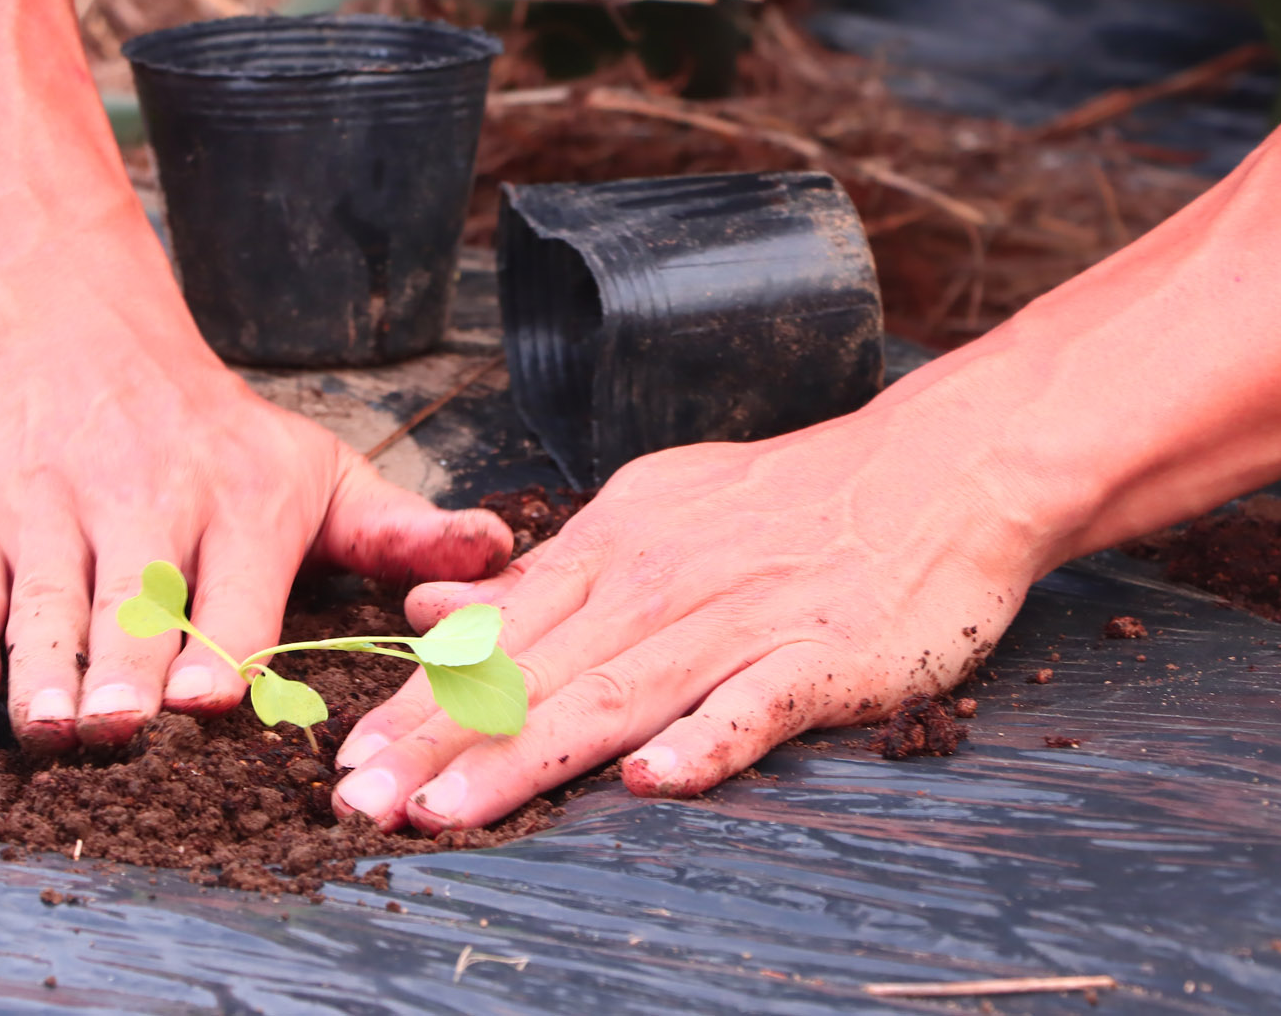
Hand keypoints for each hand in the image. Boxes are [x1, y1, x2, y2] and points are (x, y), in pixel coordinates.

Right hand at [0, 315, 511, 753]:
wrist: (85, 350)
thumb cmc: (222, 443)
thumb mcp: (323, 472)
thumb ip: (403, 529)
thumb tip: (498, 550)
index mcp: (239, 496)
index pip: (234, 583)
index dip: (223, 641)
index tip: (214, 699)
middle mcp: (142, 498)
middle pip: (134, 599)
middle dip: (128, 665)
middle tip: (123, 729)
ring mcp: (51, 508)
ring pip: (48, 595)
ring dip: (46, 662)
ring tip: (50, 725)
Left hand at [329, 403, 1053, 831]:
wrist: (934, 469)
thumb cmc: (785, 501)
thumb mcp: (648, 511)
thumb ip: (543, 574)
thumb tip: (428, 611)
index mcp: (614, 551)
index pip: (496, 637)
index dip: (418, 701)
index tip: (347, 757)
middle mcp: (659, 585)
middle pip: (533, 676)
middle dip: (436, 744)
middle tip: (358, 805)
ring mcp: (739, 621)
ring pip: (615, 697)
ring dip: (524, 757)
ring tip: (445, 812)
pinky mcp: (820, 657)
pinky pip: (753, 705)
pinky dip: (703, 743)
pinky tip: (650, 783)